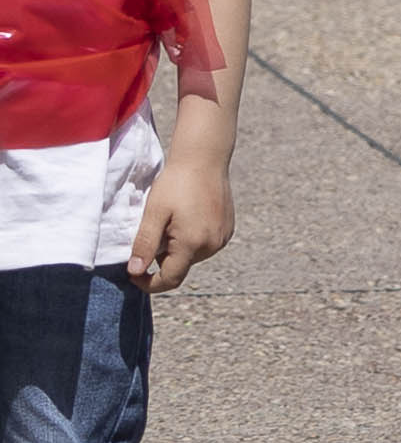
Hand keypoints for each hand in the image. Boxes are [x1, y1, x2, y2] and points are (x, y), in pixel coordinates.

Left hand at [126, 148, 232, 292]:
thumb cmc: (176, 183)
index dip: (149, 283)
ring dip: (177, 248)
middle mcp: (212, 244)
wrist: (205, 159)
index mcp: (192, 243)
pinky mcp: (227, 229)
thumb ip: (144, 245)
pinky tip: (187, 217)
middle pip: (180, 266)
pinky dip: (191, 239)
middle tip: (154, 229)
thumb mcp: (153, 213)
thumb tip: (135, 272)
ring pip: (192, 256)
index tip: (132, 275)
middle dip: (162, 257)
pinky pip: (204, 244)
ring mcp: (222, 237)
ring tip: (171, 220)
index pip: (170, 279)